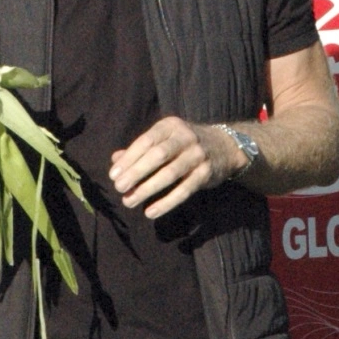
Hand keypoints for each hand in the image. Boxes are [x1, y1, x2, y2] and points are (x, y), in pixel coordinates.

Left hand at [109, 116, 246, 219]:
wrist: (225, 146)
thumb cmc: (184, 144)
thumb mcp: (164, 139)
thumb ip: (140, 149)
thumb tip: (115, 160)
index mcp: (170, 126)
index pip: (146, 141)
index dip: (129, 158)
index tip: (113, 175)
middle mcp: (185, 137)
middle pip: (157, 156)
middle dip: (136, 173)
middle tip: (119, 188)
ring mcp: (197, 155)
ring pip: (170, 174)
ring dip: (147, 189)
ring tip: (129, 202)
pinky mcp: (206, 174)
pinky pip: (184, 190)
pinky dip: (166, 202)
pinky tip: (151, 212)